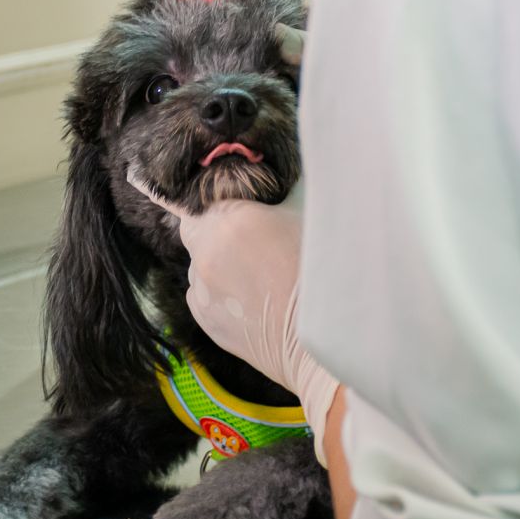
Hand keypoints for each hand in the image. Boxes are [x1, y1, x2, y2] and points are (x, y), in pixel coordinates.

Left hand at [127, 172, 339, 462]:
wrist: (326, 344)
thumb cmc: (325, 275)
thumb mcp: (308, 216)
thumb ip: (284, 191)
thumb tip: (279, 174)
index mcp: (230, 221)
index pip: (198, 196)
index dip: (208, 196)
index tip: (200, 192)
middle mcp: (206, 255)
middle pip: (193, 228)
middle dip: (214, 227)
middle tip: (250, 234)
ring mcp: (202, 293)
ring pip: (199, 264)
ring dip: (219, 262)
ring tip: (260, 275)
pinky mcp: (206, 324)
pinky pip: (203, 295)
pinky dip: (220, 292)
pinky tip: (253, 299)